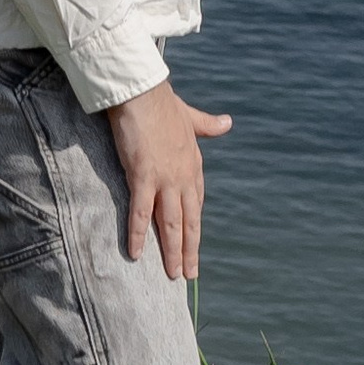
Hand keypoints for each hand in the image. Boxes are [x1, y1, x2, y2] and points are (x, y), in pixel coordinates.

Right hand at [106, 77, 231, 280]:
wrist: (143, 90)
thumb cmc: (162, 101)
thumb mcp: (189, 116)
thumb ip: (207, 124)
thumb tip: (227, 122)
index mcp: (193, 164)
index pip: (197, 202)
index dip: (195, 226)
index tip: (193, 244)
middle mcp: (184, 176)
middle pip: (190, 220)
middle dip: (190, 249)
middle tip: (190, 274)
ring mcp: (165, 178)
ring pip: (171, 222)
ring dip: (172, 250)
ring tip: (173, 274)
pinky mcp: (144, 176)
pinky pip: (141, 212)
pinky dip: (139, 234)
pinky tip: (136, 253)